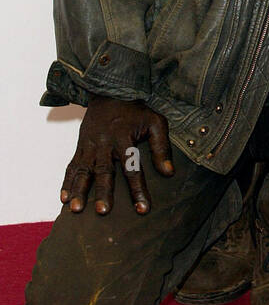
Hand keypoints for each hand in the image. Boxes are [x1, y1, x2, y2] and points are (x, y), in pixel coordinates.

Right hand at [60, 97, 173, 214]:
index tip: (142, 209)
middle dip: (103, 192)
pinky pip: (72, 165)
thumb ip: (161, 147)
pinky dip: (67, 182)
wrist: (110, 92)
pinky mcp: (80, 146)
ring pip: (83, 170)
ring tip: (75, 209)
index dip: (138, 189)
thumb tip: (169, 172)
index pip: (132, 168)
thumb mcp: (155, 122)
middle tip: (103, 211)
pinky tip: (64, 197)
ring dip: (79, 190)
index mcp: (124, 138)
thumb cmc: (136, 111)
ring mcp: (89, 145)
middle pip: (104, 171)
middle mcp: (104, 143)